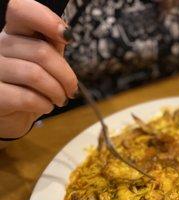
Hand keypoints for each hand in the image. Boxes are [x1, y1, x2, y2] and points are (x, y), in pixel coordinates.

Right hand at [0, 0, 77, 140]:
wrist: (12, 116)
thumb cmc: (28, 88)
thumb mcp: (44, 64)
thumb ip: (51, 47)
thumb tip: (64, 33)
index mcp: (11, 34)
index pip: (21, 10)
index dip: (46, 19)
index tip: (67, 37)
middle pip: (41, 51)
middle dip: (66, 75)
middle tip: (72, 90)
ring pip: (35, 75)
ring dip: (57, 92)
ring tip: (60, 100)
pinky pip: (26, 97)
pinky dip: (43, 104)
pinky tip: (46, 107)